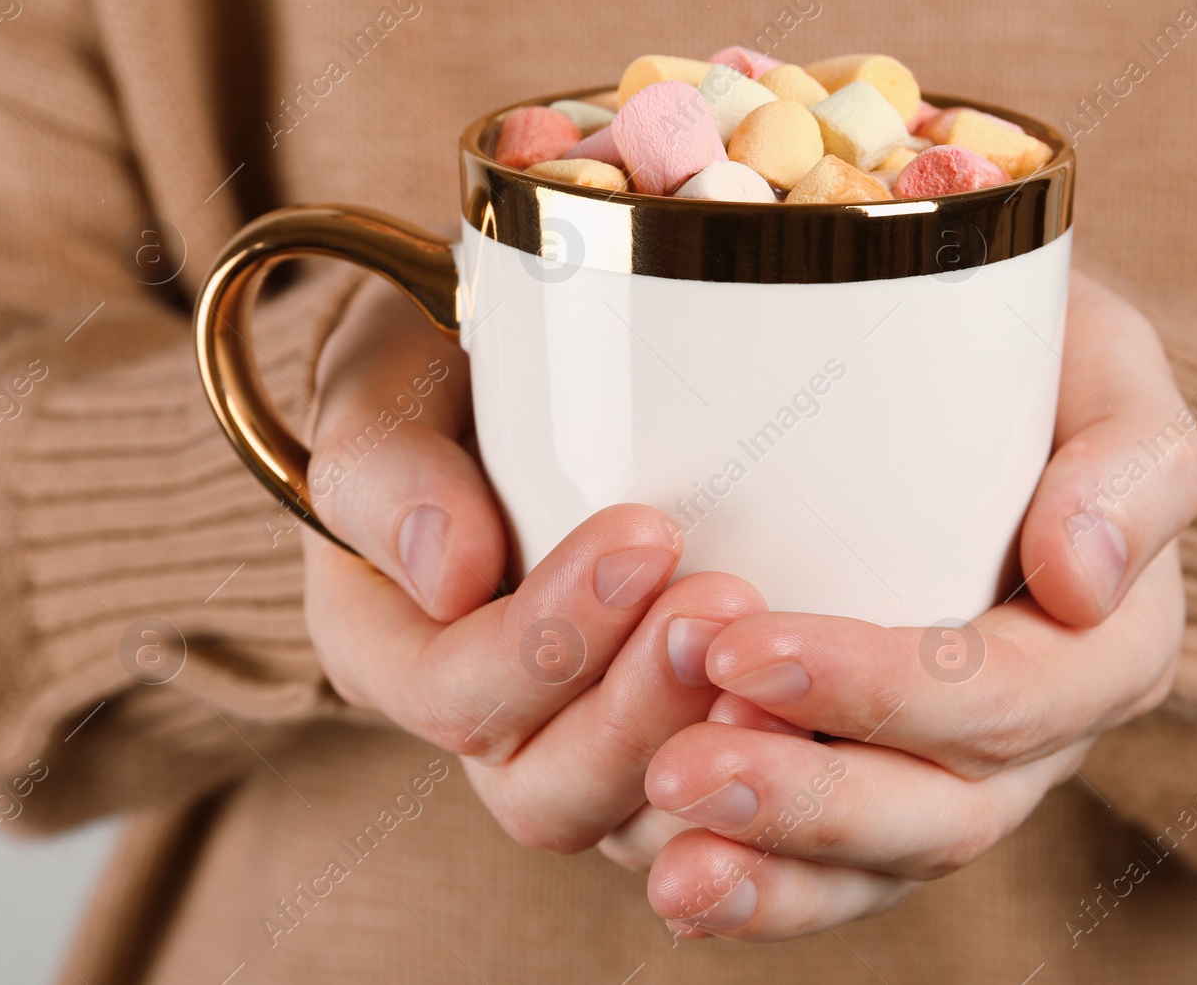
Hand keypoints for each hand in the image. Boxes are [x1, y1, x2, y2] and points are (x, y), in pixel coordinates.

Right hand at [300, 278, 765, 856]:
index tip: (641, 537)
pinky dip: (756, 773)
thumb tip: (450, 571)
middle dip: (639, 708)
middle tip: (720, 603)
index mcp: (388, 651)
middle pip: (543, 787)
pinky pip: (701, 809)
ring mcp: (568, 745)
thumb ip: (387, 469)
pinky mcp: (654, 741)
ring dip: (702, 744)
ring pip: (628, 817)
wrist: (503, 390)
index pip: (453, 692)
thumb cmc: (435, 379)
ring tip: (773, 659)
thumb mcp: (382, 389)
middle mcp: (477, 723)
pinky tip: (815, 710)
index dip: (548, 639)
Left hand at [637, 273, 1196, 938]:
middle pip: (939, 815)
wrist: (958, 373)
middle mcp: (1031, 742)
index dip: (882, 690)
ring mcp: (946, 781)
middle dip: (807, 799)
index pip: (1009, 696)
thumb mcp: (1104, 367)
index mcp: (1107, 647)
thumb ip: (1133, 460)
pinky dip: (751, 889)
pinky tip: (677, 876)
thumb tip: (1081, 577)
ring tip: (667, 838)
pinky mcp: (865, 795)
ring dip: (765, 864)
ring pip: (872, 871)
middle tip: (681, 765)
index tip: (746, 647)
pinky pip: (819, 879)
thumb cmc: (1028, 366)